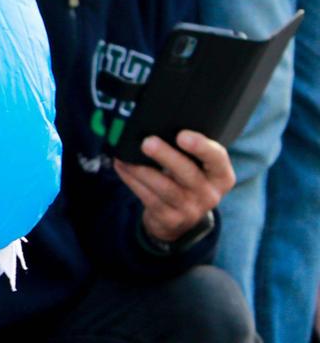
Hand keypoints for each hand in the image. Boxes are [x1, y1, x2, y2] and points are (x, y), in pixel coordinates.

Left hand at [115, 130, 233, 242]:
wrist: (182, 220)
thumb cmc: (187, 180)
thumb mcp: (197, 167)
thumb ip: (187, 149)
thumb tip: (155, 121)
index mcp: (221, 176)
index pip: (217, 159)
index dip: (201, 147)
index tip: (182, 135)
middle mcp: (209, 194)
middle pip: (188, 173)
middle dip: (166, 156)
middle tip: (147, 142)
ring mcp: (190, 209)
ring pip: (165, 187)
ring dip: (141, 169)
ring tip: (125, 155)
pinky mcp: (170, 219)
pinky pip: (148, 197)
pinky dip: (132, 179)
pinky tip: (121, 165)